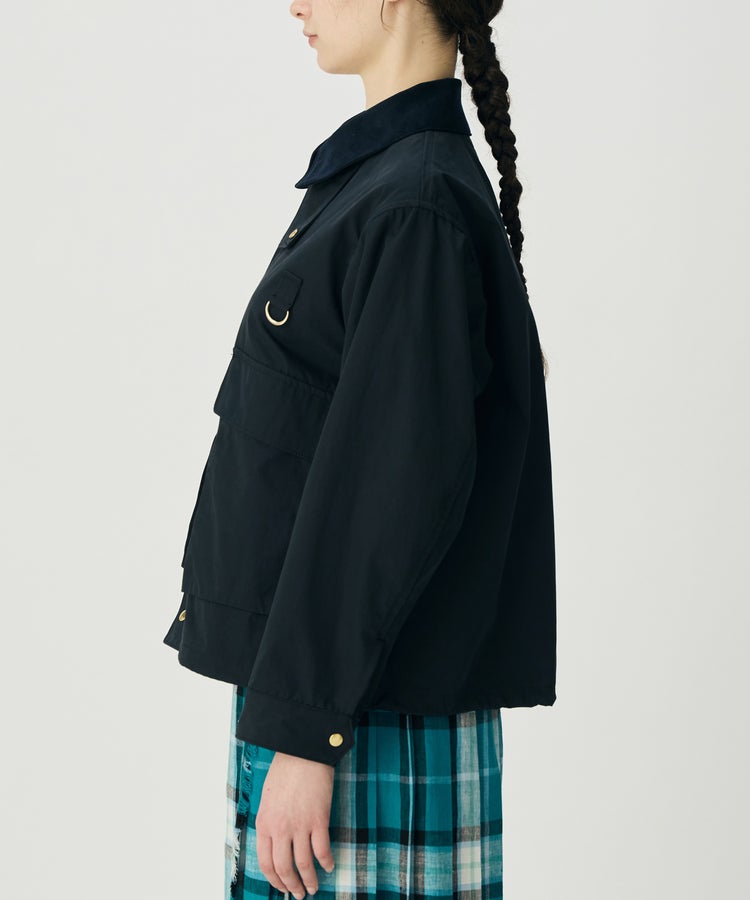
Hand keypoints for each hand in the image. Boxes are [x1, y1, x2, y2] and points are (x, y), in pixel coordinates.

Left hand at [255, 750, 335, 897]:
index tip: (282, 886)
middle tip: (299, 893)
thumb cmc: (285, 770)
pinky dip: (326, 862)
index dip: (275, 879)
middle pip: (284, 868)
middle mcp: (280, 829)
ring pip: (304, 864)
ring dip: (310, 880)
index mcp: (264, 823)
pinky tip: (329, 866)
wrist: (302, 751)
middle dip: (292, 885)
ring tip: (314, 887)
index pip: (266, 863)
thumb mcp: (268, 798)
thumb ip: (271, 822)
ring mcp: (300, 826)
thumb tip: (276, 843)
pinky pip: (322, 849)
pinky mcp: (318, 820)